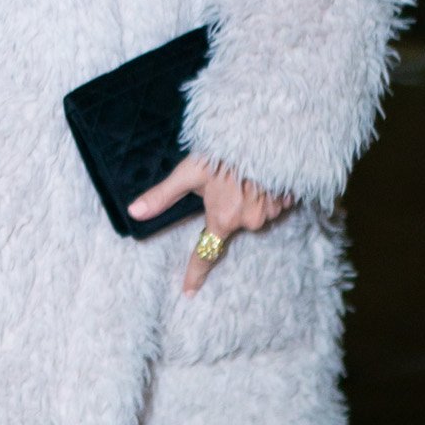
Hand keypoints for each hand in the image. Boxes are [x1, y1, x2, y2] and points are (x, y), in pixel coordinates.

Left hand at [127, 152, 296, 294]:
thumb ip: (164, 194)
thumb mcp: (191, 170)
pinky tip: (262, 175)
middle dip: (227, 208)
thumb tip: (134, 212)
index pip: (206, 253)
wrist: (270, 133)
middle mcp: (250, 221)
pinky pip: (273, 205)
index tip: (189, 291)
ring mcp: (272, 212)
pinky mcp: (290, 200)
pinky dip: (266, 194)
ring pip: (253, 215)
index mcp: (224, 218)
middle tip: (226, 181)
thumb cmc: (227, 150)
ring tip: (245, 174)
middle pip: (231, 225)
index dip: (196, 273)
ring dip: (248, 200)